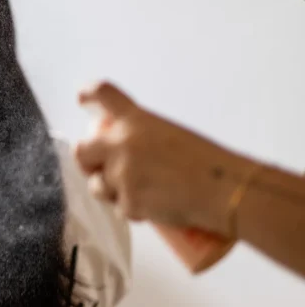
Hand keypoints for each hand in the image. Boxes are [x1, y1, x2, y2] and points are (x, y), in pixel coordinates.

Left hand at [74, 82, 241, 234]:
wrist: (225, 191)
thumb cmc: (208, 163)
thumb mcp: (170, 135)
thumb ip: (141, 139)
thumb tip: (124, 154)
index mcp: (136, 120)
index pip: (104, 94)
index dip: (89, 94)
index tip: (83, 98)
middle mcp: (122, 143)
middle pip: (82, 151)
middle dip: (87, 163)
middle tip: (98, 169)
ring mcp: (121, 174)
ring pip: (97, 186)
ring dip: (110, 191)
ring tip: (138, 191)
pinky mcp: (128, 202)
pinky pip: (120, 209)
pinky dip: (133, 211)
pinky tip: (154, 207)